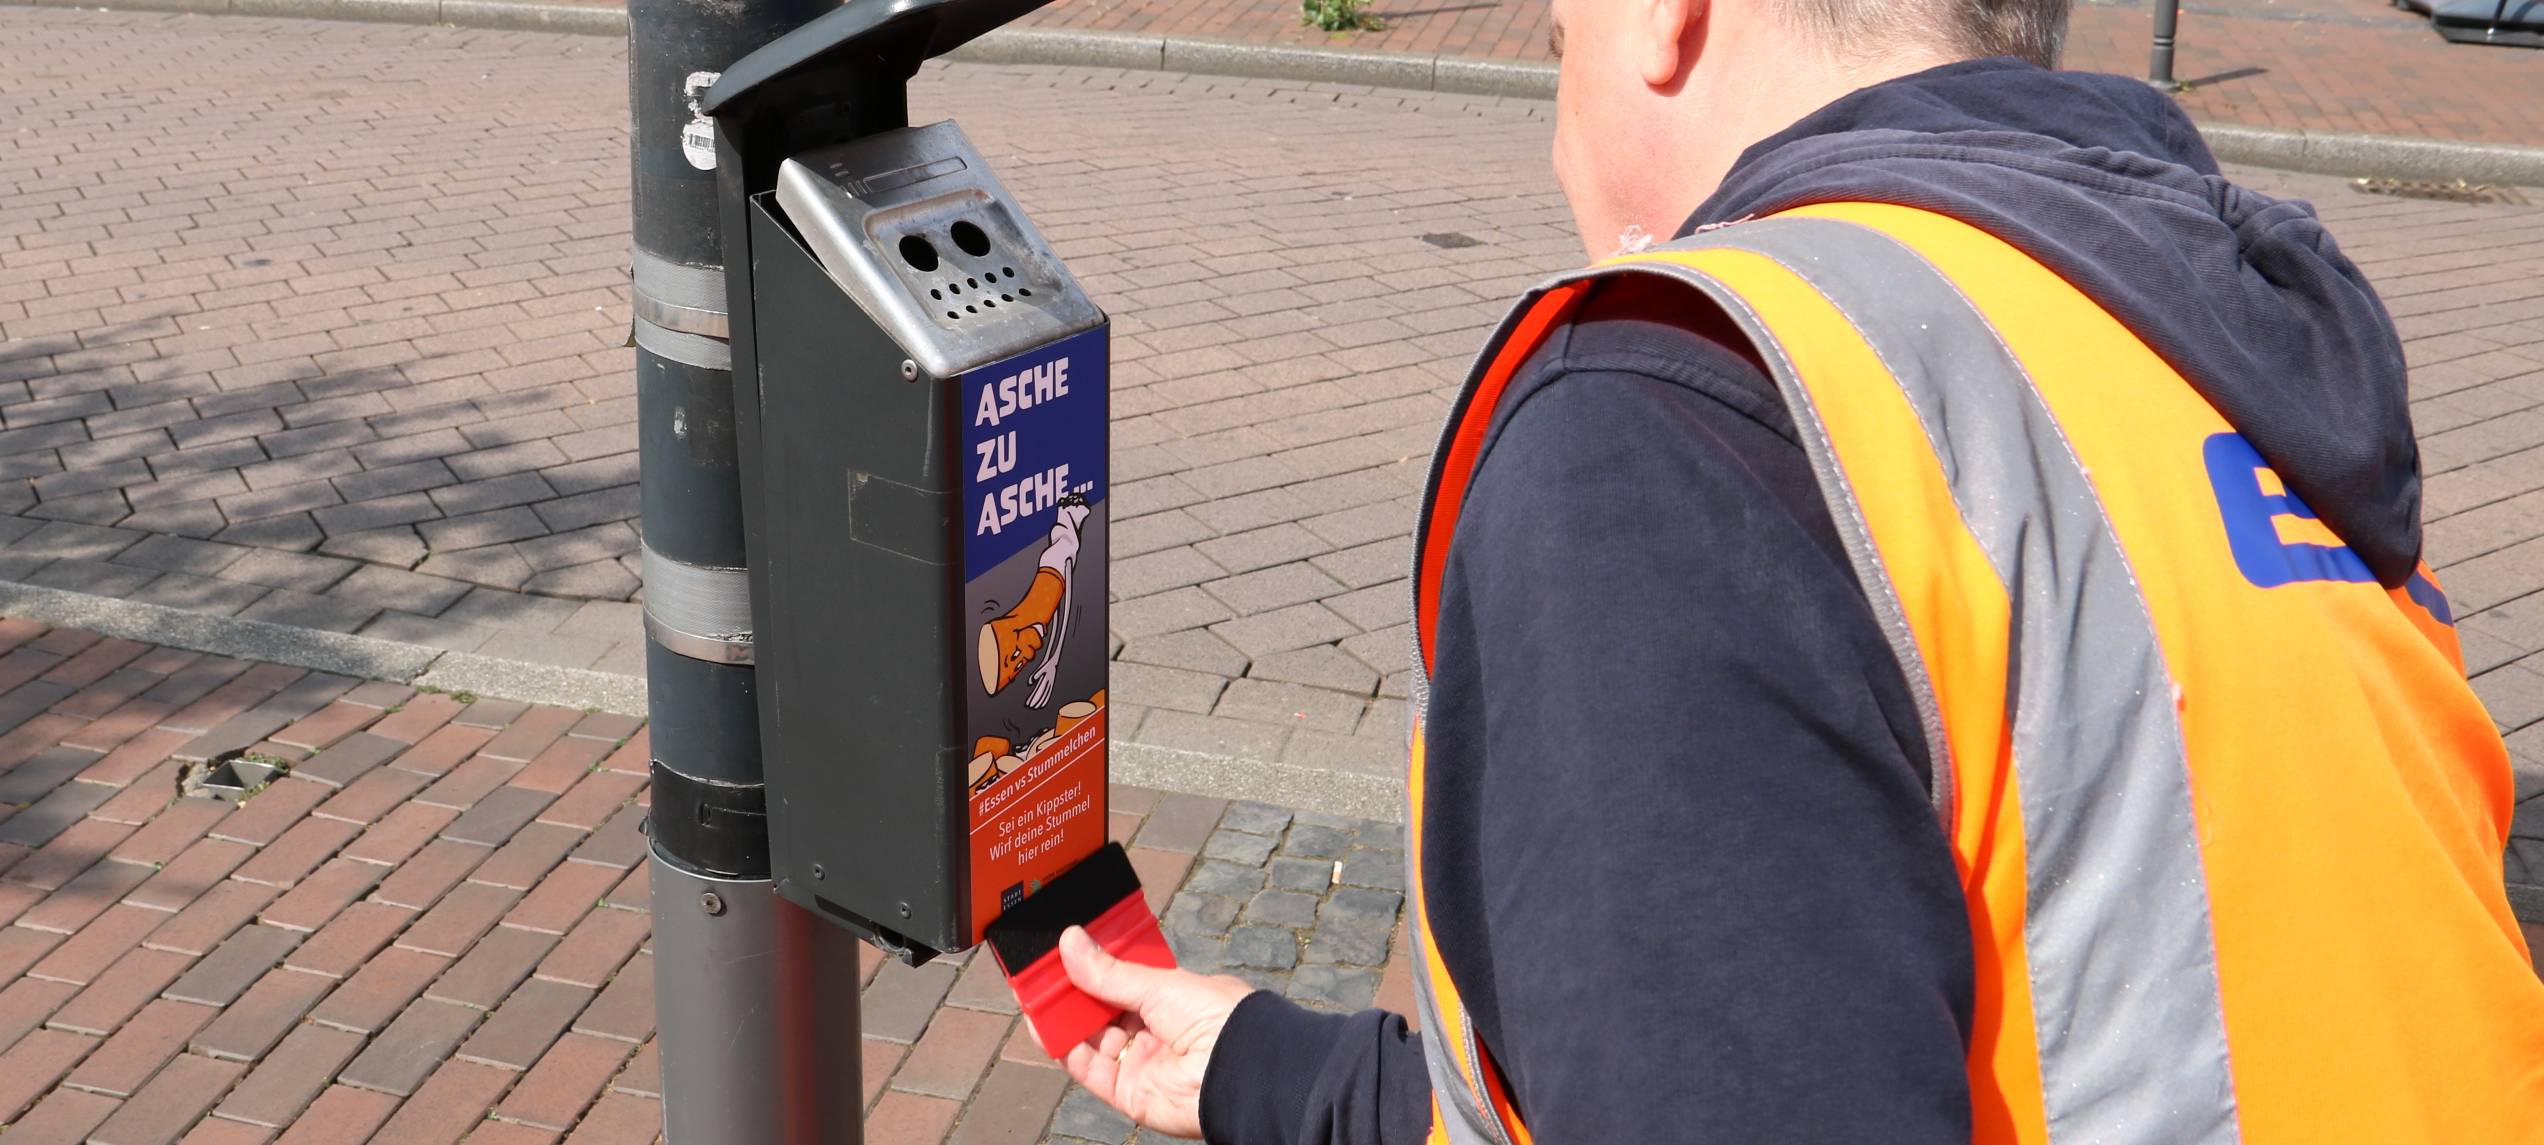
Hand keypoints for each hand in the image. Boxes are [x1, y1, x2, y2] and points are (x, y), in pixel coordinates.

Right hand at [1057, 926, 1255, 1139]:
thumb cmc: (1216, 1018)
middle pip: (1104, 1010)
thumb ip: (1108, 972)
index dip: (1096, 966)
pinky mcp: (1129, 1092)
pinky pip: (1089, 1070)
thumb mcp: (1158, 984)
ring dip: (1062, 1018)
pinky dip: (1063, 1049)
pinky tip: (1043, 1027)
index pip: (1126, 979)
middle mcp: (1158, 1030)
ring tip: (1033, 995)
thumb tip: (1070, 941)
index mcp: (1174, 998)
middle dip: (1073, 992)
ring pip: (1091, 1038)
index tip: (1066, 950)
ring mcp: (1142, 1062)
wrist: (1238, 1071)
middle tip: (1041, 972)